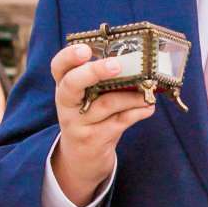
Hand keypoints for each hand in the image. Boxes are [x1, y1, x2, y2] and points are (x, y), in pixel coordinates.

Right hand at [48, 40, 158, 206]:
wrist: (82, 156)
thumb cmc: (90, 116)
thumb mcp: (88, 98)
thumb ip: (104, 81)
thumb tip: (137, 64)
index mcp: (64, 86)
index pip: (59, 67)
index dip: (69, 56)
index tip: (85, 49)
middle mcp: (66, 104)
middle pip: (73, 84)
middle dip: (95, 71)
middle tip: (116, 65)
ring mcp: (78, 123)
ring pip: (105, 104)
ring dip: (130, 95)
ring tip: (147, 91)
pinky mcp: (94, 139)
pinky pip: (120, 121)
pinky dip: (137, 112)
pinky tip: (148, 107)